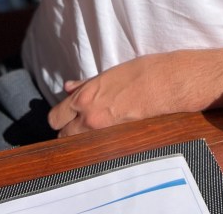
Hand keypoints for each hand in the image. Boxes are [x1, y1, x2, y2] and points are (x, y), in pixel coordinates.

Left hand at [48, 53, 181, 136]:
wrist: (167, 83)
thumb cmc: (141, 73)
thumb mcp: (109, 73)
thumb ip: (85, 84)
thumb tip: (68, 88)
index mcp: (85, 97)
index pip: (55, 117)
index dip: (59, 117)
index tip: (66, 116)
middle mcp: (90, 117)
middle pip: (63, 137)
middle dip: (68, 131)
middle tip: (78, 125)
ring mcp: (104, 133)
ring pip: (79, 146)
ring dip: (82, 141)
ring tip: (94, 133)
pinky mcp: (119, 143)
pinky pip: (99, 150)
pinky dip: (99, 146)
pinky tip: (107, 139)